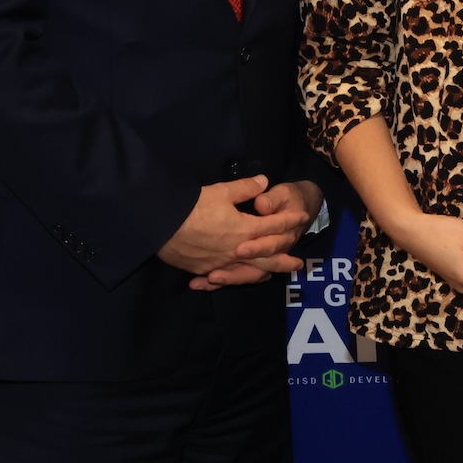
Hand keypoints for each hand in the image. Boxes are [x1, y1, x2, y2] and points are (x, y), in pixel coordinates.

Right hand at [160, 176, 309, 280]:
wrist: (161, 224)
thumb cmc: (193, 206)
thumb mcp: (221, 191)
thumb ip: (245, 188)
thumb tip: (263, 182)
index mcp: (245, 229)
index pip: (273, 226)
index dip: (288, 220)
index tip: (301, 217)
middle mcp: (237, 251)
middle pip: (267, 257)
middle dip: (284, 259)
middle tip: (299, 264)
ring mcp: (221, 263)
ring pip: (248, 272)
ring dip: (263, 273)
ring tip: (273, 275)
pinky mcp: (204, 269)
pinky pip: (223, 278)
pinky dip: (232, 280)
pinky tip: (235, 280)